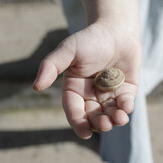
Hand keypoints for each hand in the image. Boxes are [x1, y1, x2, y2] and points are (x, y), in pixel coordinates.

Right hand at [33, 22, 140, 138]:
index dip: (79, 123)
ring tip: (118, 118)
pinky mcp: (126, 91)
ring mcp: (109, 94)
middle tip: (105, 124)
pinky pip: (126, 105)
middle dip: (99, 124)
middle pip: (93, 117)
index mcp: (75, 89)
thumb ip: (51, 66)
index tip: (85, 133)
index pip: (74, 111)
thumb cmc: (90, 39)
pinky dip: (126, 108)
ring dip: (114, 120)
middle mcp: (91, 95)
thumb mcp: (68, 50)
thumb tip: (36, 87)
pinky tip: (126, 106)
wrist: (117, 29)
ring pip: (110, 114)